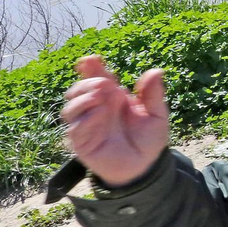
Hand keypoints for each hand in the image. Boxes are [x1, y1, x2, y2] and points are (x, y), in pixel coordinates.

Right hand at [61, 55, 170, 187]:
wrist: (145, 167)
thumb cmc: (149, 139)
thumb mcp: (156, 115)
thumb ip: (154, 94)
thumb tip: (156, 71)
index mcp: (113, 98)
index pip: (98, 78)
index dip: (91, 68)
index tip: (91, 59)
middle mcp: (97, 108)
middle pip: (79, 90)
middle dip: (87, 82)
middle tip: (103, 84)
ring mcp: (87, 125)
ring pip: (70, 107)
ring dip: (82, 99)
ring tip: (100, 97)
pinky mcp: (82, 142)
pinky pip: (75, 128)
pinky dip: (85, 119)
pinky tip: (98, 113)